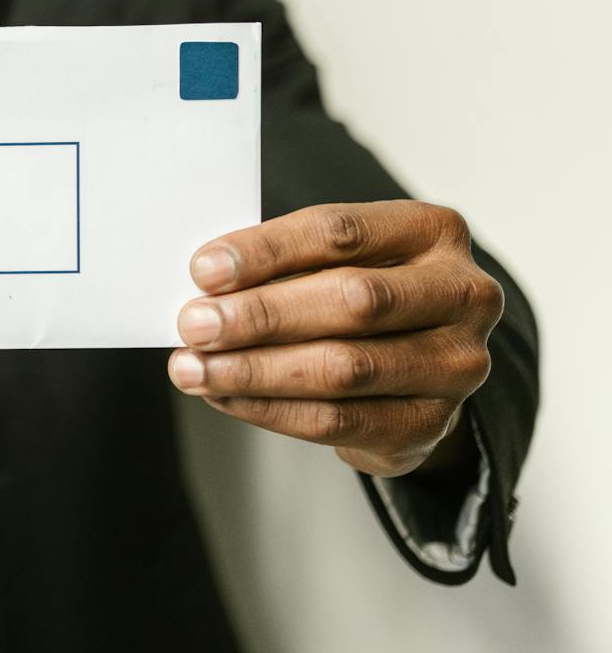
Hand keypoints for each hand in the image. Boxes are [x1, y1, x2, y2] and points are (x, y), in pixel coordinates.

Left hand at [169, 201, 502, 477]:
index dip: (267, 251)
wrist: (414, 364)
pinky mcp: (432, 423)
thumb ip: (282, 263)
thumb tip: (207, 284)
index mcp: (433, 231)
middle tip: (193, 325)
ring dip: (254, 370)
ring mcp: (457, 365)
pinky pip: (338, 420)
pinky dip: (269, 409)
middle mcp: (462, 295)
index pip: (341, 233)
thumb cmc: (356, 290)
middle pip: (352, 300)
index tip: (203, 270)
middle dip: (260, 315)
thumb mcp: (332, 258)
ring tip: (193, 368)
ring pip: (344, 368)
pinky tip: (224, 397)